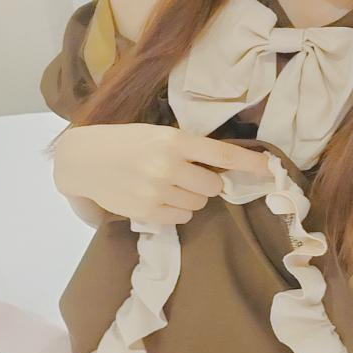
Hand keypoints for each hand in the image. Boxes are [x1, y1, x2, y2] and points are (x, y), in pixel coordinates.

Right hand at [53, 123, 271, 227]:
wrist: (82, 160)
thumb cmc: (125, 142)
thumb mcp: (157, 134)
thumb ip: (187, 148)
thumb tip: (222, 169)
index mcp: (173, 140)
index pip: (222, 155)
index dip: (250, 163)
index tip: (271, 169)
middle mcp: (168, 166)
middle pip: (213, 186)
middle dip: (207, 183)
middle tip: (188, 175)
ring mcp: (157, 192)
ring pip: (198, 204)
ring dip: (191, 197)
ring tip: (168, 185)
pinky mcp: (146, 212)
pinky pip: (181, 218)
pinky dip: (176, 210)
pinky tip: (158, 198)